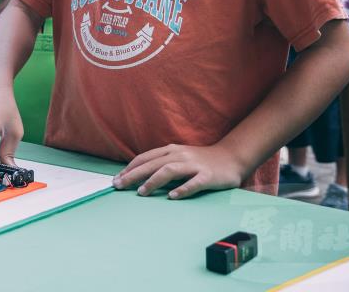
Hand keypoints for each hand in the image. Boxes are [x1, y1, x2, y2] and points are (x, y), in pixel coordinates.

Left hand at [112, 143, 244, 199]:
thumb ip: (162, 163)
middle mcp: (180, 155)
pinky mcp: (208, 176)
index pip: (145, 158)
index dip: (130, 168)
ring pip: (169, 171)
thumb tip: (139, 175)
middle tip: (119, 186)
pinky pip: (194, 183)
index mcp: (171, 150)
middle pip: (152, 164)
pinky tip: (172, 197)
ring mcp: (194, 165)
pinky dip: (182, 189)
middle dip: (133, 175)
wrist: (231, 157)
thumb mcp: (179, 157)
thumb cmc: (201, 160)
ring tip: (141, 192)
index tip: (117, 179)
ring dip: (153, 181)